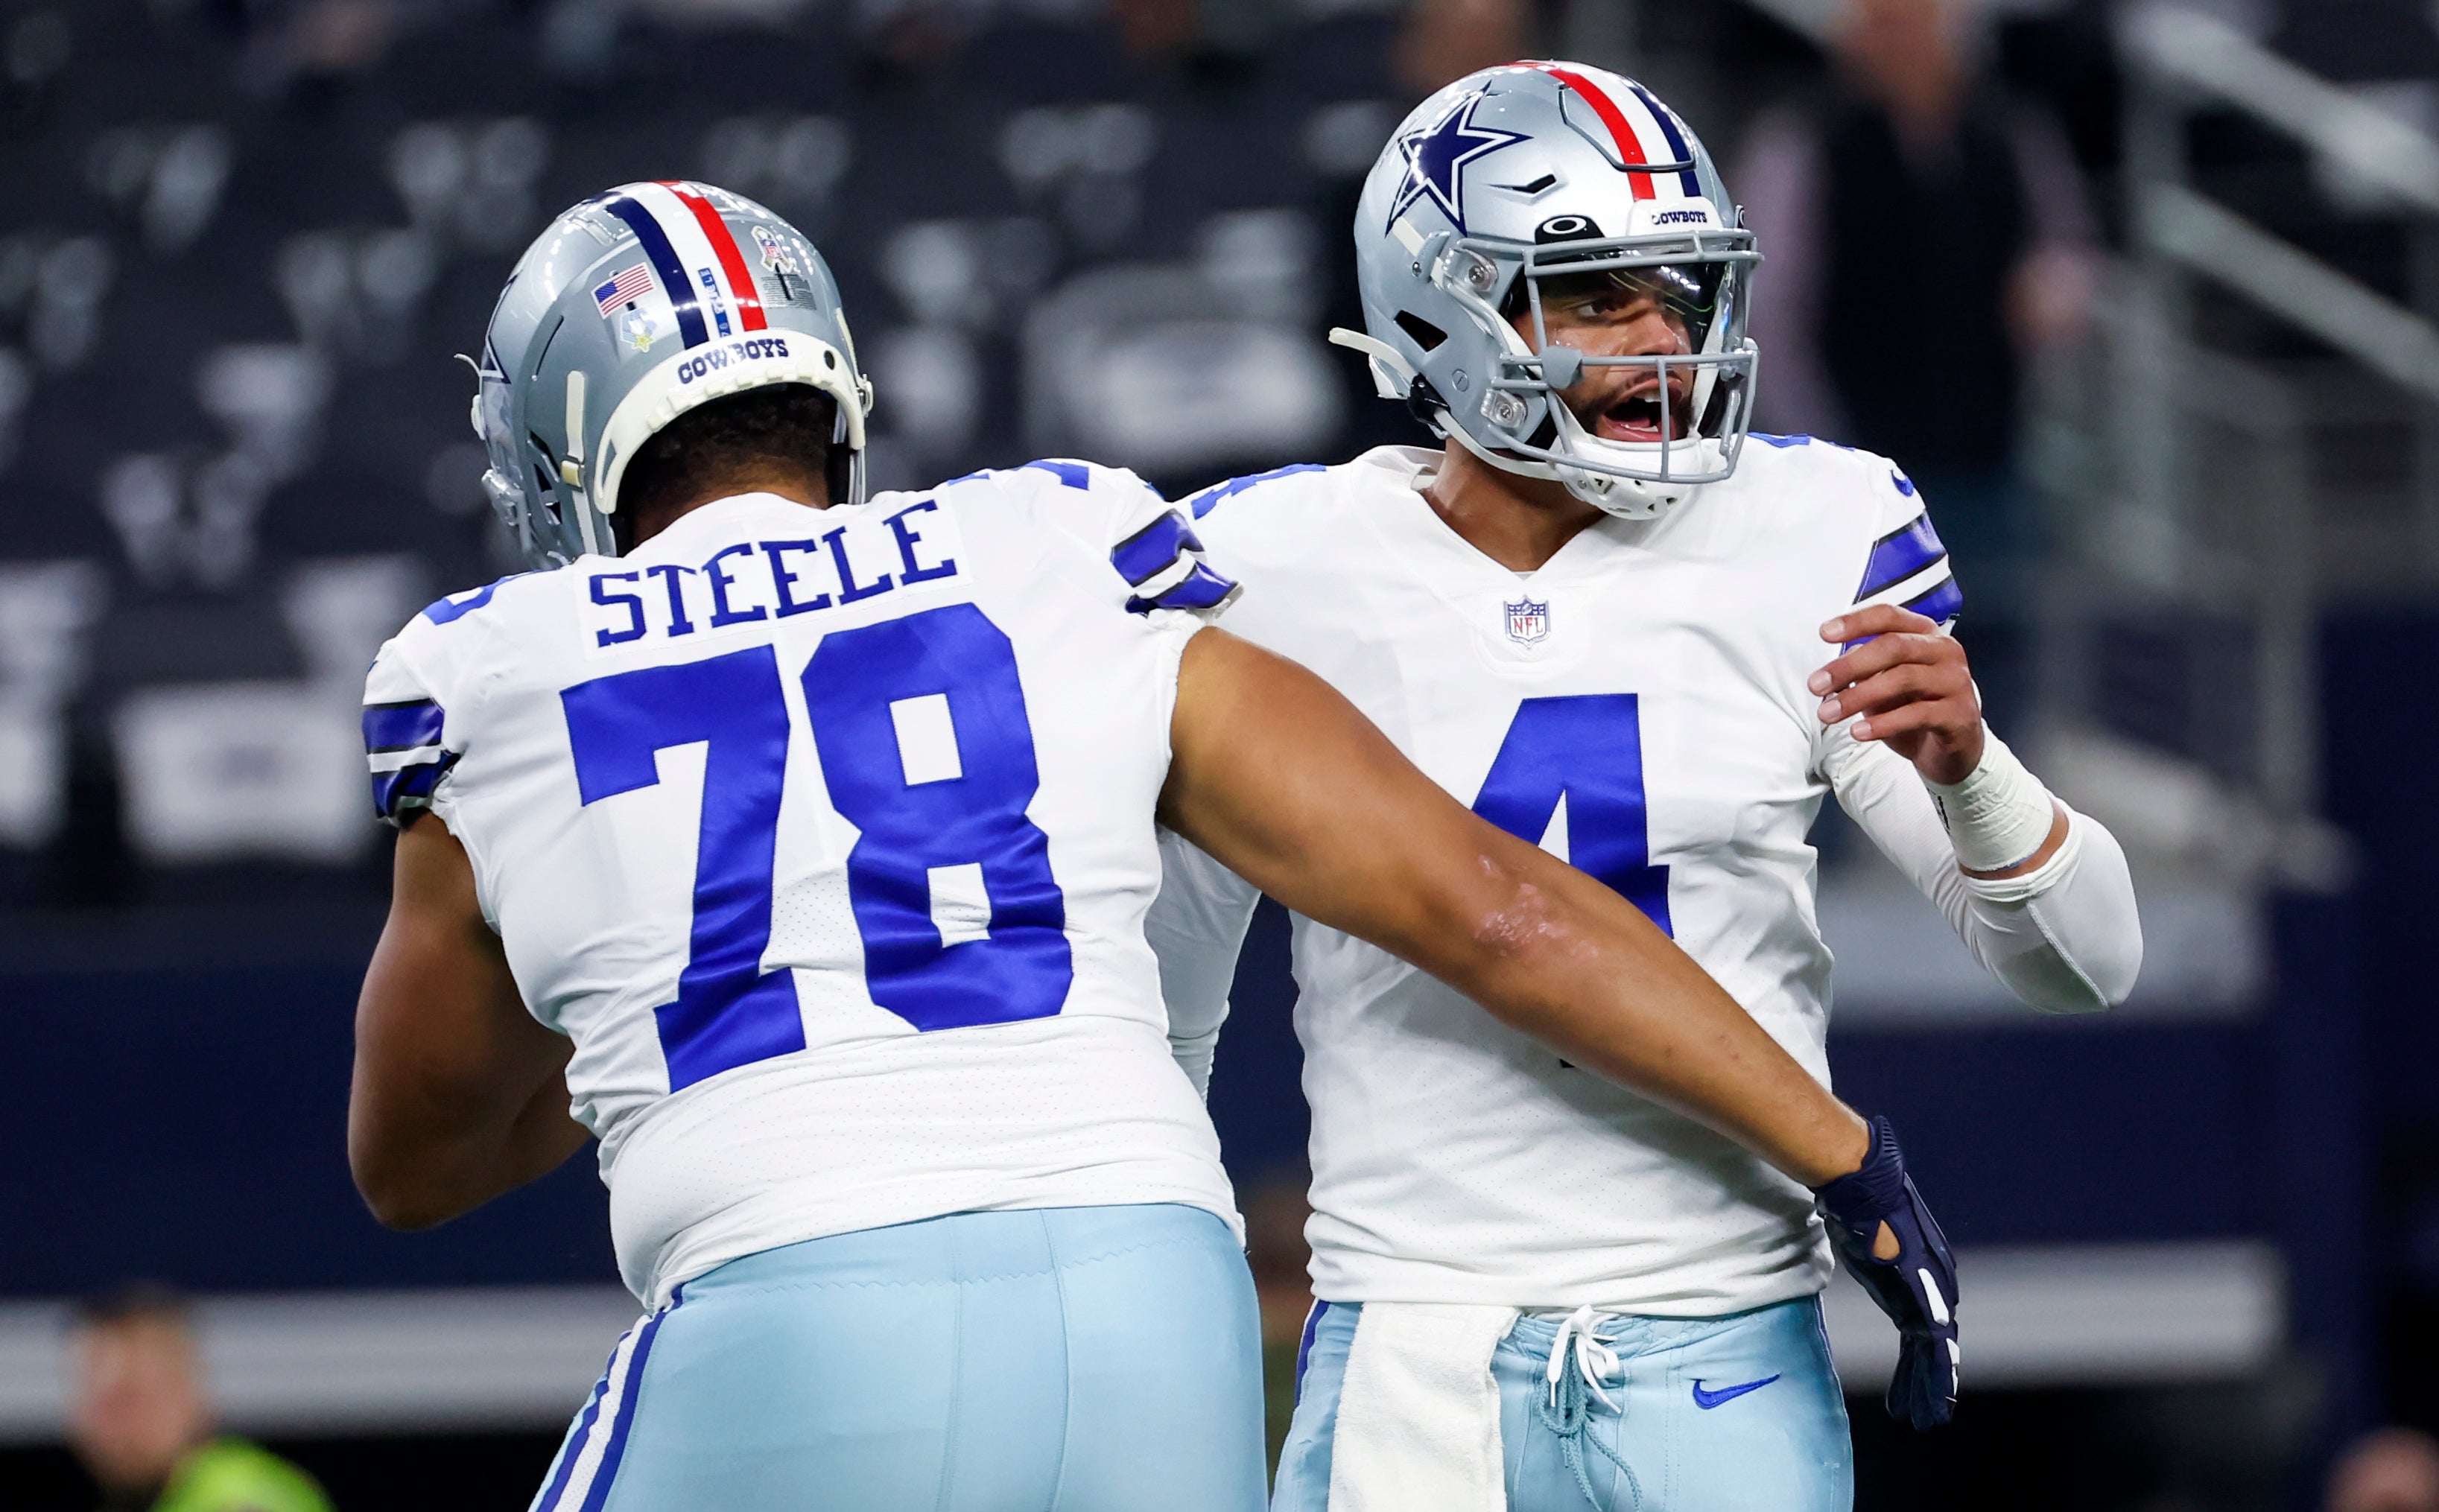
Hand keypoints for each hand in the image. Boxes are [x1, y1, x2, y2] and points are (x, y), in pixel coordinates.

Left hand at [1811, 606, 1982, 784]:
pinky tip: (1858, 732)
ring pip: (1903, 678)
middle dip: (1849, 665)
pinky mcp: (1958, 714)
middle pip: (1894, 646)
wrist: (1952, 750)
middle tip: (1816, 685)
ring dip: (1858, 697)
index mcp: (1925, 635)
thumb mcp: (1884, 684)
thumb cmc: (1916, 707)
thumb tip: (1827, 674)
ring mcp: (1955, 681)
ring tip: (1828, 713)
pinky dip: (1883, 724)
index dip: (1856, 621)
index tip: (1824, 633)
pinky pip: (1917, 714)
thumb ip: (1862, 671)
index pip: (1889, 616)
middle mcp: (1944, 651)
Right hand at [1814, 1116, 1959, 1430]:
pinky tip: (1930, 1401)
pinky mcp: (1923, 1298)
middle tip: (1928, 1412)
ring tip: (1928, 1418)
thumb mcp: (1858, 1234)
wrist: (1863, 1185)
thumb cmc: (1853, 1202)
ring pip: (1937, 1351)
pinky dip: (1931, 1377)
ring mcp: (1931, 1292)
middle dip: (1929, 1378)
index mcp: (1916, 1271)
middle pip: (1933, 1341)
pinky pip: (1932, 1348)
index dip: (1918, 1355)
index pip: (1922, 1321)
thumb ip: (1862, 1244)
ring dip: (1931, 1387)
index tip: (1912, 1378)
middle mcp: (1932, 1283)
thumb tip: (1845, 1230)